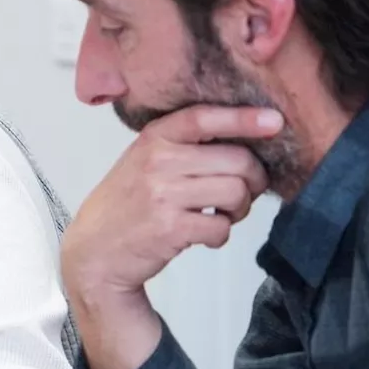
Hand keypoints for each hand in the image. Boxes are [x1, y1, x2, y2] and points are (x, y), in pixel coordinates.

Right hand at [62, 105, 281, 305]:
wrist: (94, 251)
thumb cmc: (126, 206)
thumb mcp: (143, 161)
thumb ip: (181, 146)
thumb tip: (245, 141)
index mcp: (153, 139)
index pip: (204, 117)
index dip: (243, 118)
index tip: (273, 121)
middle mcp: (157, 161)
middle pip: (237, 160)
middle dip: (253, 180)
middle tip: (244, 193)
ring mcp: (163, 194)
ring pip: (236, 192)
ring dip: (239, 209)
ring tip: (221, 215)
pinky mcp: (170, 227)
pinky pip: (221, 226)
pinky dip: (220, 234)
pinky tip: (203, 235)